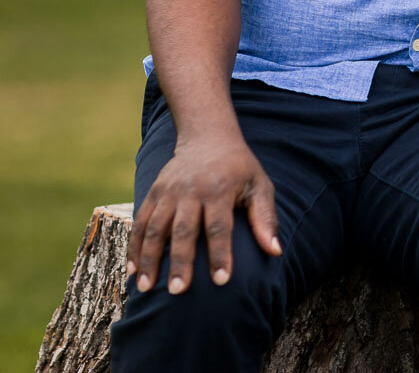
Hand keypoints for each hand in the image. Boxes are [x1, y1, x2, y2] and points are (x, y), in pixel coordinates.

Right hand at [126, 131, 279, 294]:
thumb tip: (276, 251)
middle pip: (184, 230)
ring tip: (145, 288)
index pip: (220, 227)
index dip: (220, 254)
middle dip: (180, 262)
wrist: (208, 137)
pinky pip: (139, 221)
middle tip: (178, 291)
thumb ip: (266, 218)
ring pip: (155, 228)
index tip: (221, 281)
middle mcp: (191, 189)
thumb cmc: (240, 168)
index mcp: (220, 188)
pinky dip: (134, 246)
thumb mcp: (259, 185)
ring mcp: (168, 190)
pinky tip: (132, 270)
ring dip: (149, 258)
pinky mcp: (153, 191)